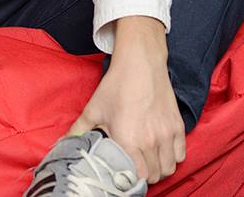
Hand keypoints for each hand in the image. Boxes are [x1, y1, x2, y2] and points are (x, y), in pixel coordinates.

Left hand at [68, 19, 184, 183]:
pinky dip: (172, 157)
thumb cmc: (116, 86)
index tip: (125, 173)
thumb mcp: (93, 109)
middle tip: (135, 167)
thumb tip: (63, 144)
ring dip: (159, 168)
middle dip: (145, 175)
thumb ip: (78, 131)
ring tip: (147, 160)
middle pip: (155, 175)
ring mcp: (167, 134)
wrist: (140, 64)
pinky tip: (160, 150)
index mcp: (129, 140)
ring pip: (169, 167)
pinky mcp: (178, 126)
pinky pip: (181, 154)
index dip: (132, 178)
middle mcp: (151, 141)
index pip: (139, 177)